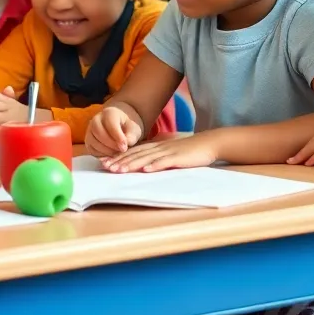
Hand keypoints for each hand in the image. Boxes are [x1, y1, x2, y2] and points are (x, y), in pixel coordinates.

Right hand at [85, 107, 142, 158]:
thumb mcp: (134, 130)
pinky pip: (91, 149)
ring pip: (93, 141)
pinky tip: (110, 156)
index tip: (124, 147)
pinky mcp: (88, 141)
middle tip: (121, 151)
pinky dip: (100, 155)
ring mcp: (90, 130)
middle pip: (98, 131)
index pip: (110, 122)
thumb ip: (131, 136)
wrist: (120, 130)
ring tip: (117, 154)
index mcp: (109, 113)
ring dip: (106, 150)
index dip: (117, 136)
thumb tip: (125, 144)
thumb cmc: (128, 129)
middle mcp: (96, 119)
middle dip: (110, 143)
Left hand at [101, 132, 217, 172]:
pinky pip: (164, 162)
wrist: (208, 143)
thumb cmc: (189, 151)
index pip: (133, 152)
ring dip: (131, 164)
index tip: (105, 163)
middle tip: (105, 168)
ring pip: (146, 158)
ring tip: (119, 171)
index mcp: (155, 146)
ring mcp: (168, 152)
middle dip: (119, 161)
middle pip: (135, 154)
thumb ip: (157, 156)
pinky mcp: (178, 158)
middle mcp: (158, 148)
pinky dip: (154, 166)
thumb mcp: (169, 152)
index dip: (118, 157)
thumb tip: (144, 165)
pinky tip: (145, 170)